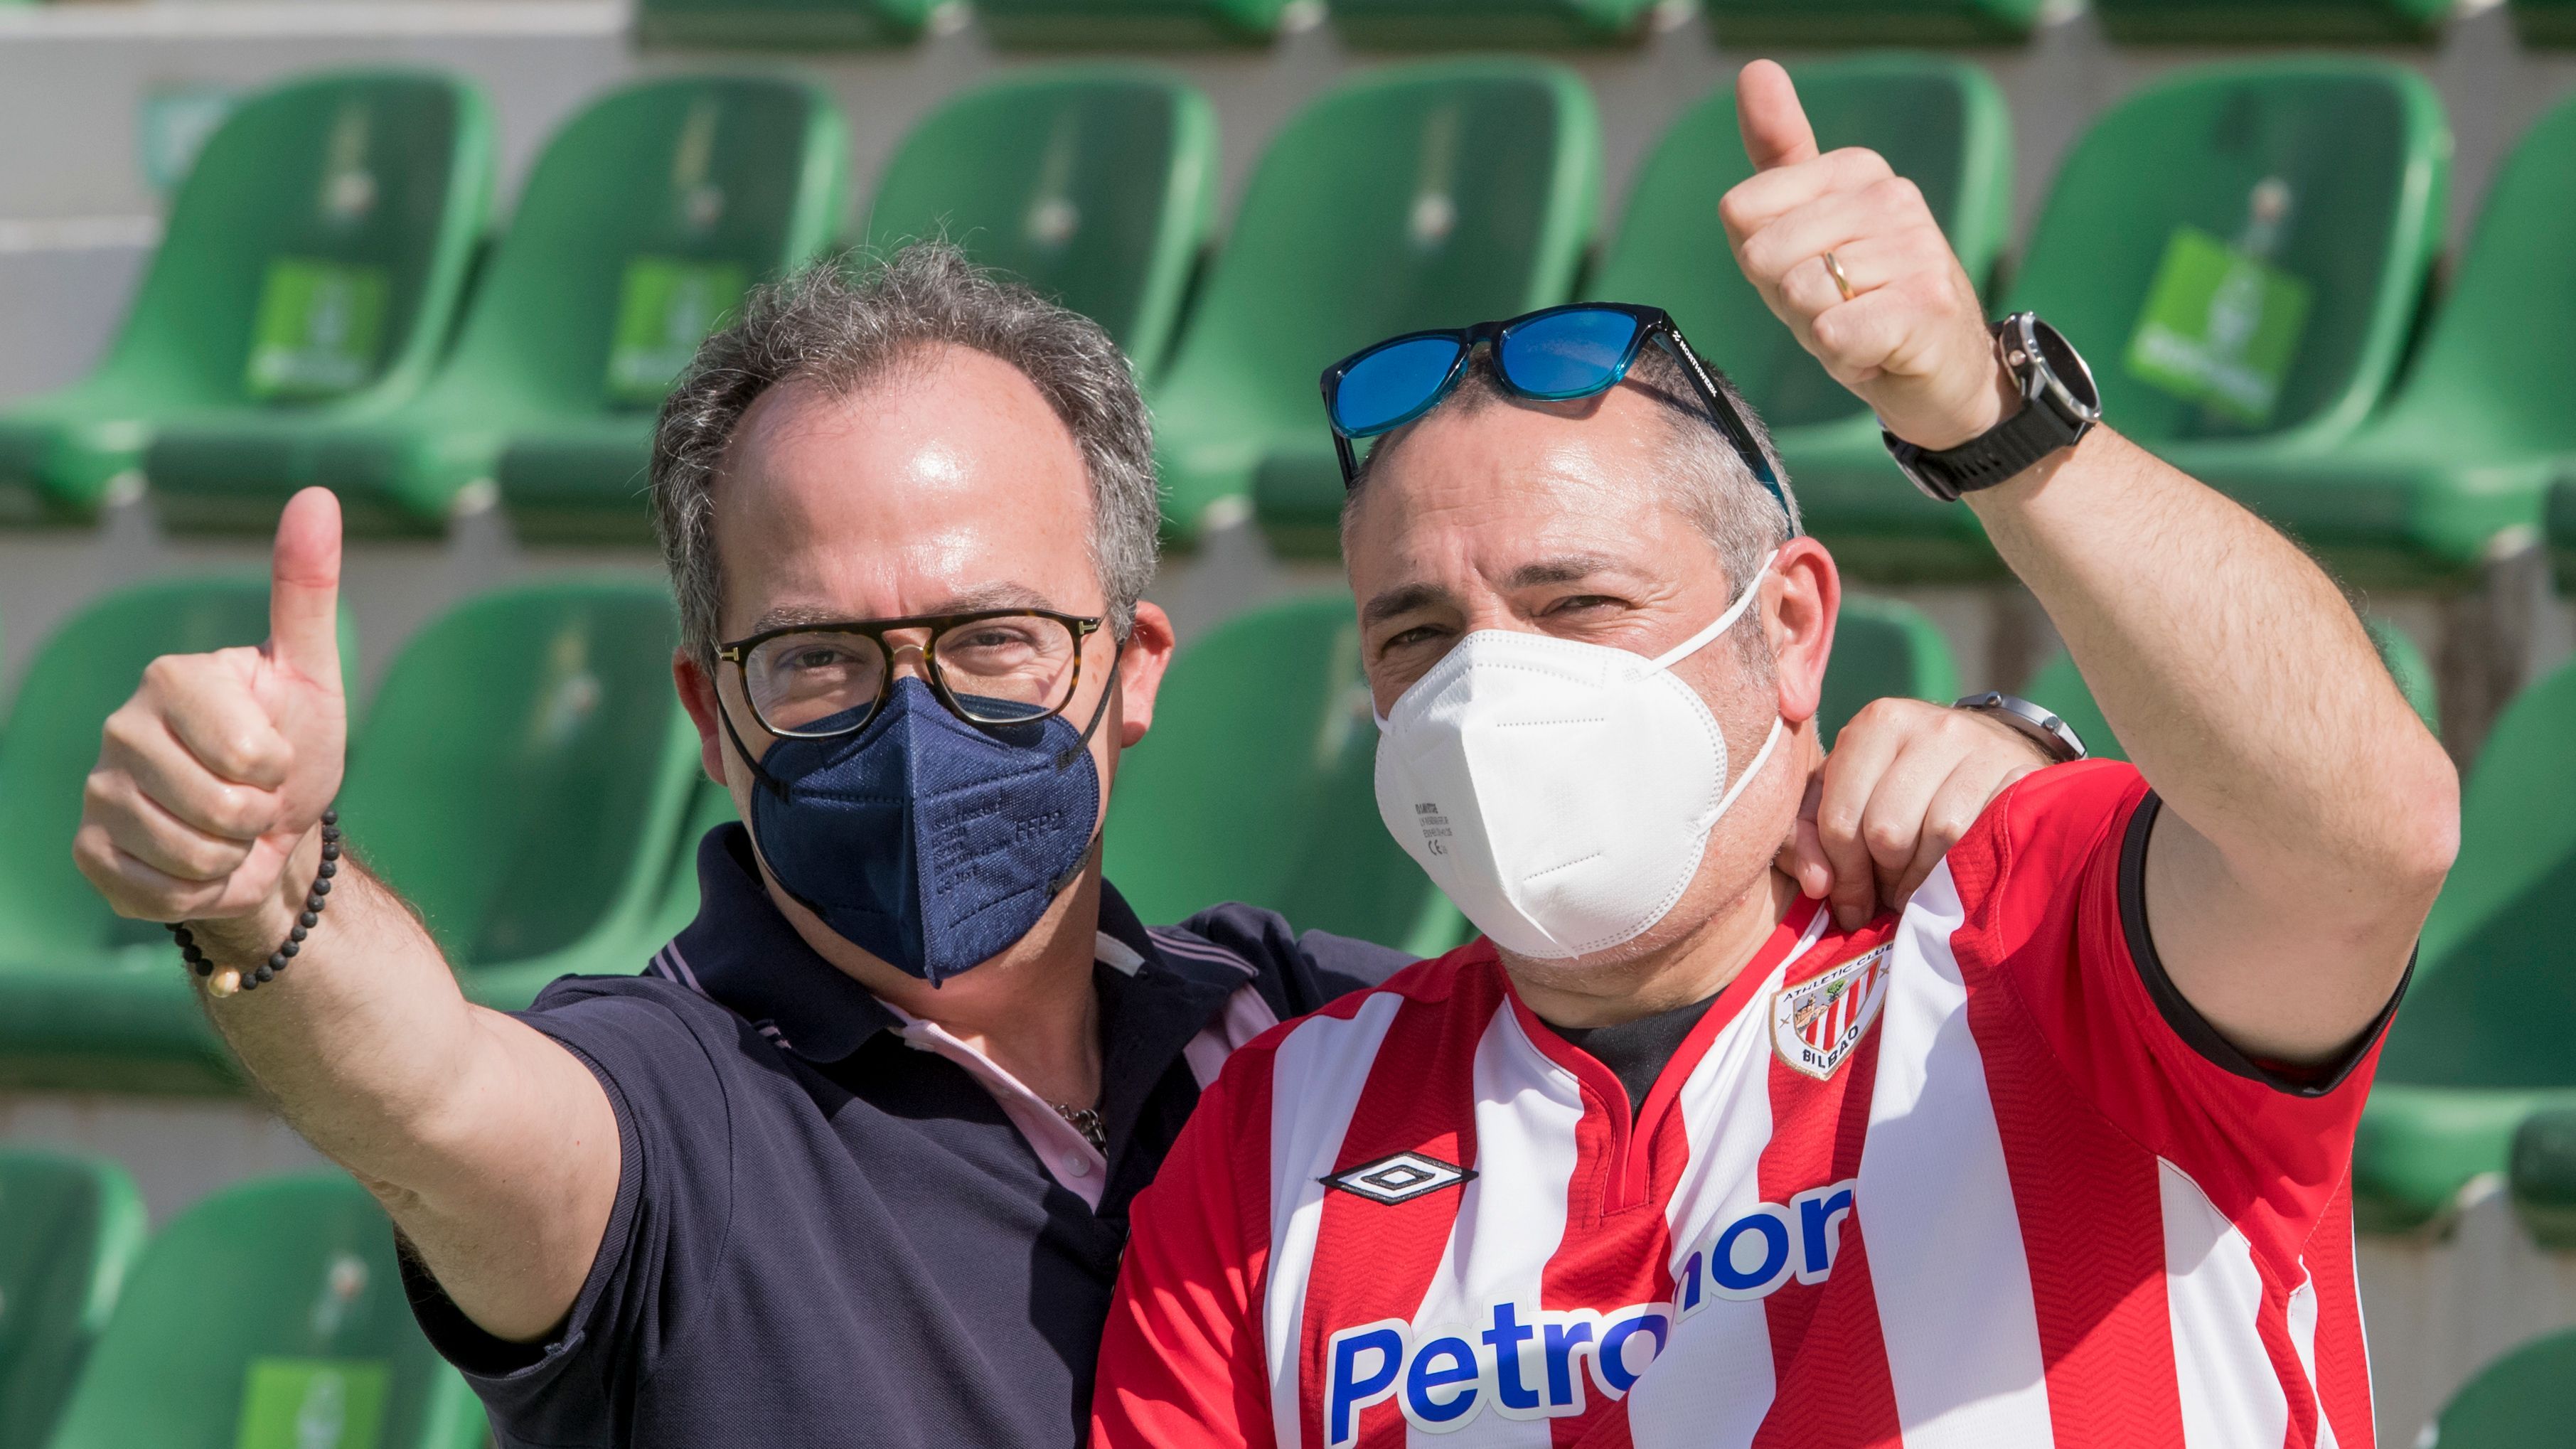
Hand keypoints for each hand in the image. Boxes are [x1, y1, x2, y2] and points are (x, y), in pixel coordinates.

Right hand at [74, 488, 346, 941]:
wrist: (272, 830)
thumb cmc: (293, 743)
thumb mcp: (311, 672)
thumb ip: (307, 589)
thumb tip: (315, 494)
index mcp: (171, 678)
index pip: (249, 755)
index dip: (281, 769)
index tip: (277, 755)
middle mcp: (121, 727)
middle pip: (221, 809)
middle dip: (260, 818)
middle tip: (257, 801)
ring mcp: (98, 790)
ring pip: (191, 854)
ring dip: (233, 857)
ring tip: (234, 832)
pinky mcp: (90, 850)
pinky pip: (157, 890)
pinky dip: (200, 891)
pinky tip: (202, 865)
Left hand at [1720, 60, 2019, 451]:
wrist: (1946, 375)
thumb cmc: (1865, 303)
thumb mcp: (1809, 229)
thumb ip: (1780, 155)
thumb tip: (1756, 70)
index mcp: (1857, 170)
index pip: (1741, 212)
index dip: (1761, 263)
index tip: (1810, 274)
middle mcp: (1892, 197)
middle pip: (1763, 256)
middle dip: (1786, 301)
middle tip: (1836, 310)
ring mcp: (1916, 249)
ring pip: (1798, 297)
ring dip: (1817, 333)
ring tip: (1860, 330)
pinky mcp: (1926, 306)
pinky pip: (1832, 332)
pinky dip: (1842, 359)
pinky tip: (1875, 353)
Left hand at [1776, 699, 2051, 929]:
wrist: (1986, 753)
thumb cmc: (1898, 783)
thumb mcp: (1842, 796)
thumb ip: (1806, 836)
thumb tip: (1817, 886)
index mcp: (1874, 725)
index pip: (1840, 819)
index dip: (1842, 874)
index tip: (1847, 903)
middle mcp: (1927, 726)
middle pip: (1887, 830)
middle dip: (1882, 876)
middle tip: (1887, 892)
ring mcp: (1979, 746)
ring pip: (1939, 836)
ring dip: (1923, 878)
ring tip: (1916, 886)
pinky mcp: (2020, 771)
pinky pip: (1984, 836)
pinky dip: (1963, 868)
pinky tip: (1951, 875)